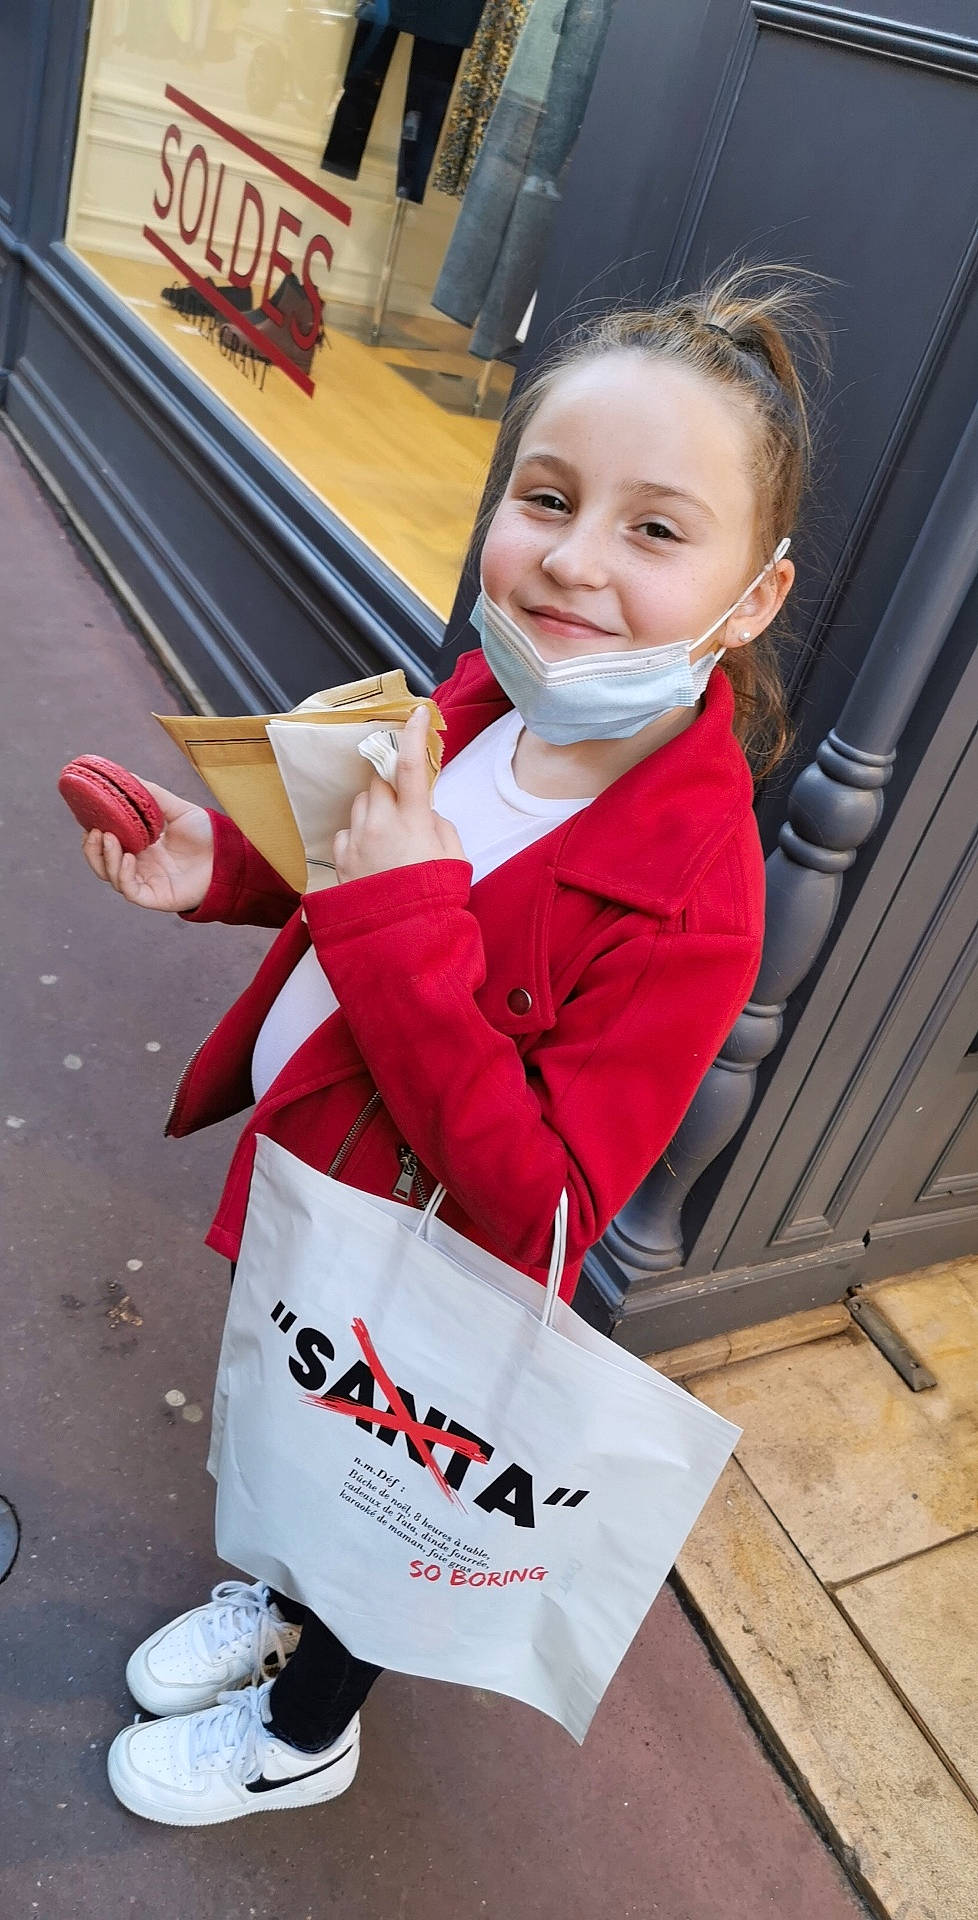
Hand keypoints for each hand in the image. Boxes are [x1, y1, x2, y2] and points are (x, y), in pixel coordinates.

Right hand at [81, 781, 213, 911]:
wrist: (229, 856)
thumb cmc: (206, 835)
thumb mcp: (176, 809)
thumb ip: (152, 795)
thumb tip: (128, 776)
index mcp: (141, 848)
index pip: (108, 844)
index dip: (95, 834)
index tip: (88, 818)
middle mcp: (140, 866)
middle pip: (103, 862)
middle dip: (93, 848)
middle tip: (94, 831)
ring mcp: (146, 882)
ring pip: (111, 876)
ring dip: (105, 858)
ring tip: (110, 838)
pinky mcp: (154, 897)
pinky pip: (130, 890)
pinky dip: (123, 874)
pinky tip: (128, 858)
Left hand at [333, 706, 463, 882]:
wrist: (404, 939)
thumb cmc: (435, 899)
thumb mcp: (454, 859)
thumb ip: (440, 827)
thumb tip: (426, 814)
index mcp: (412, 821)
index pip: (410, 765)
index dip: (413, 735)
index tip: (415, 714)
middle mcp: (379, 825)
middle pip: (377, 781)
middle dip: (389, 784)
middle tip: (403, 803)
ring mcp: (356, 842)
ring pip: (359, 805)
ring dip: (373, 809)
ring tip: (389, 837)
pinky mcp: (340, 860)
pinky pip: (346, 832)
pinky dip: (358, 835)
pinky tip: (372, 856)